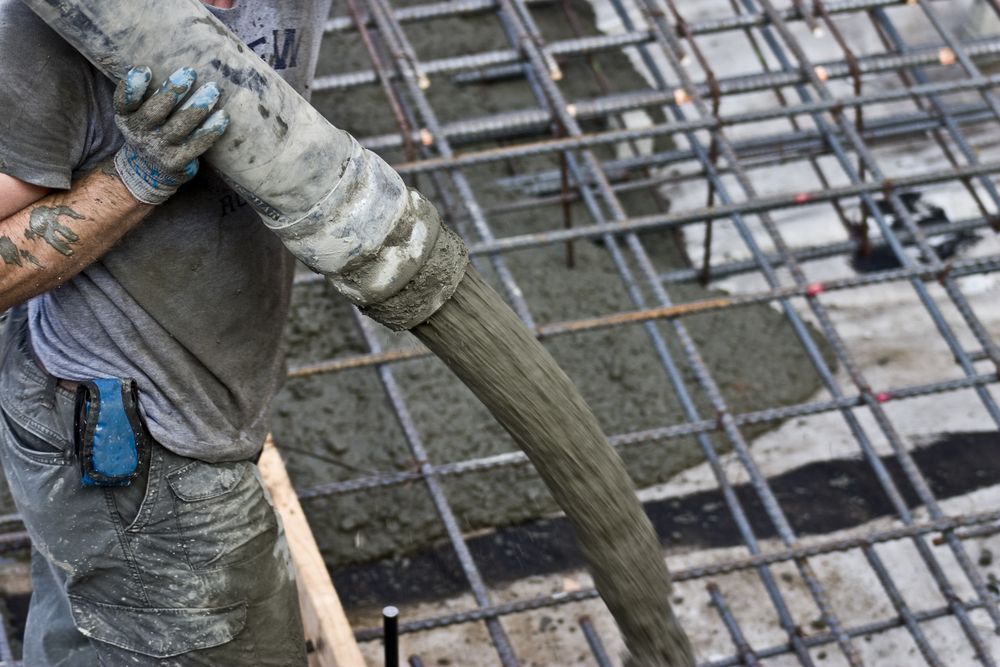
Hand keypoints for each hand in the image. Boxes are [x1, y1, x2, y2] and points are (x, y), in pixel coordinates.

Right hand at [112, 66, 229, 204]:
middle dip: (173, 91)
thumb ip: (145, 92)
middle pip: (155, 111)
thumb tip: (169, 56)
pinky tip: (223, 116)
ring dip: (197, 107)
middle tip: (190, 72)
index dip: (133, 86)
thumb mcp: (136, 112)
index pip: (123, 100)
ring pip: (179, 126)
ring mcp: (159, 149)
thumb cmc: (148, 129)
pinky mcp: (177, 161)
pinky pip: (197, 144)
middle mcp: (139, 133)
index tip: (145, 69)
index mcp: (126, 116)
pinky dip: (211, 130)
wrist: (147, 171)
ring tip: (213, 90)